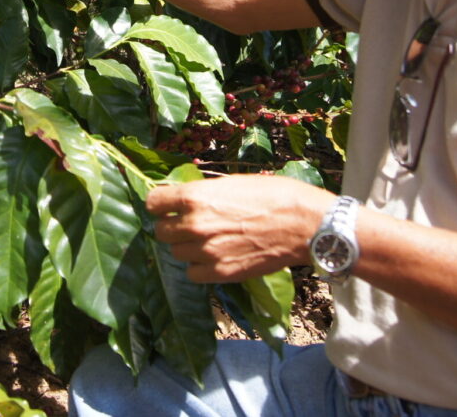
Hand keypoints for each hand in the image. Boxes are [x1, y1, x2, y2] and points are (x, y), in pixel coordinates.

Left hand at [146, 175, 332, 282]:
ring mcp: (206, 252)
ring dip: (186, 247)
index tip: (167, 205)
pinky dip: (199, 267)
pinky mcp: (220, 273)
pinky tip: (214, 257)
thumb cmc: (274, 195)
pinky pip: (192, 273)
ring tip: (207, 240)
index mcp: (196, 197)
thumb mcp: (233, 183)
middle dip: (173, 226)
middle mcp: (195, 225)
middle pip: (162, 231)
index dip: (161, 203)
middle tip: (190, 224)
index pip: (153, 202)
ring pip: (176, 253)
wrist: (304, 225)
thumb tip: (185, 200)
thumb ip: (204, 194)